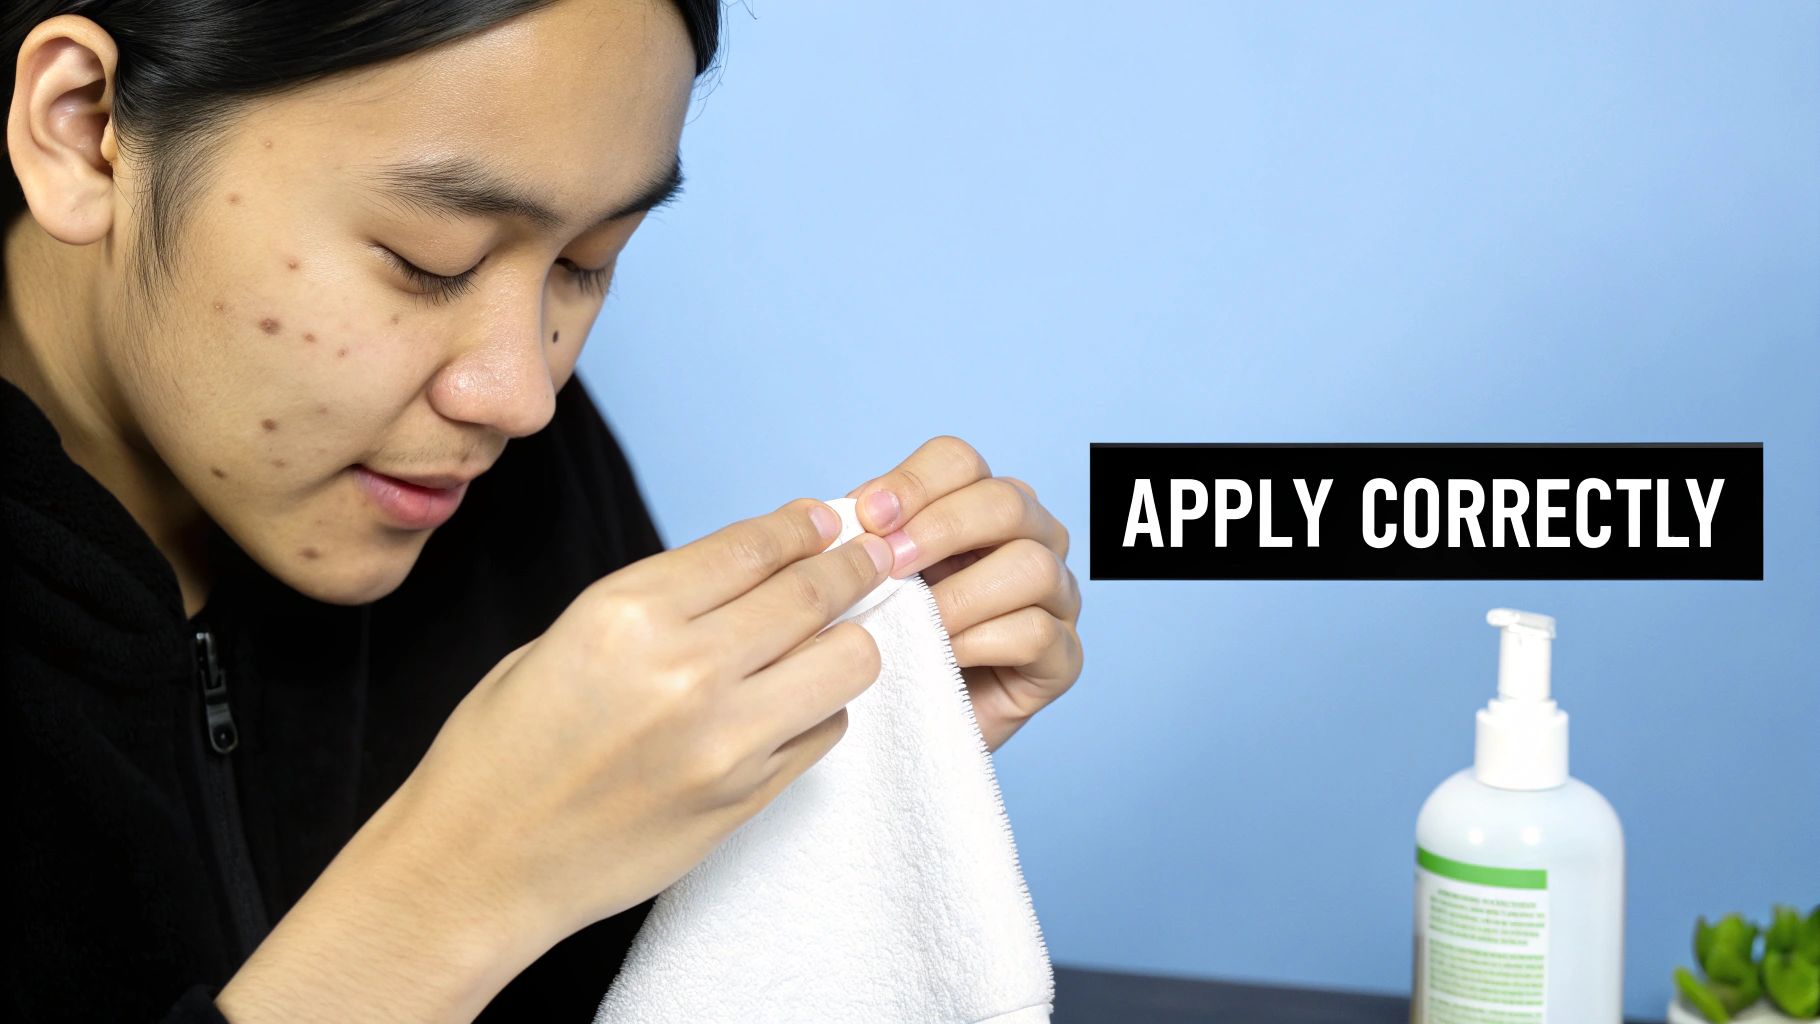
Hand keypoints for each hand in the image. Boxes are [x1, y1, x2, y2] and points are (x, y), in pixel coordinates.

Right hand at [218, 498, 895, 1023]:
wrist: (479, 869)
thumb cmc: (505, 749)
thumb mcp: (568, 638)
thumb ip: (664, 603)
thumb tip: (757, 568)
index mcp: (627, 615)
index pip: (753, 547)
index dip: (802, 527)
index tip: (825, 522)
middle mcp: (686, 671)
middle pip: (814, 594)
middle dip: (851, 565)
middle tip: (867, 556)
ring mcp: (727, 741)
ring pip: (847, 662)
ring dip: (846, 640)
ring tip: (828, 637)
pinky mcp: (748, 798)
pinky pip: (826, 731)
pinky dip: (820, 708)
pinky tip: (790, 704)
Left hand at [845, 436, 1082, 751]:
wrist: (908, 718)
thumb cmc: (892, 635)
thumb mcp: (870, 575)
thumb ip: (865, 537)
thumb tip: (847, 514)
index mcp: (982, 503)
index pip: (960, 462)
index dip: (913, 484)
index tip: (867, 518)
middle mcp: (1033, 537)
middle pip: (1006, 502)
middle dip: (940, 530)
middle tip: (891, 567)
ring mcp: (1058, 596)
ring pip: (1033, 565)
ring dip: (962, 592)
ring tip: (917, 620)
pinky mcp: (1064, 657)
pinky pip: (1038, 633)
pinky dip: (982, 641)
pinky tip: (942, 655)